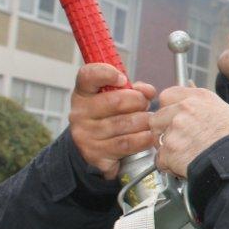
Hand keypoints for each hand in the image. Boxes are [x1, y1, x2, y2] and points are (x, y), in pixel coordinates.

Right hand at [68, 64, 155, 178]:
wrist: (93, 147)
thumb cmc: (109, 115)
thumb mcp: (116, 96)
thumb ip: (133, 89)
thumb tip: (148, 91)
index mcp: (83, 93)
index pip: (88, 76)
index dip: (107, 73)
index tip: (123, 78)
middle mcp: (79, 114)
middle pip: (117, 101)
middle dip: (139, 102)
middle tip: (145, 105)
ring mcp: (85, 135)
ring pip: (126, 124)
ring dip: (145, 122)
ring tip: (148, 121)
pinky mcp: (95, 154)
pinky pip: (128, 144)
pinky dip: (143, 139)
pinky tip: (147, 136)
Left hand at [150, 87, 228, 177]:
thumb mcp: (221, 109)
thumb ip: (199, 101)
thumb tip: (188, 89)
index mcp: (197, 98)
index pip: (166, 96)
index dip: (167, 110)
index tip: (171, 118)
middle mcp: (184, 110)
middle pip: (156, 118)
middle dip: (163, 131)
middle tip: (177, 140)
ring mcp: (175, 130)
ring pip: (158, 140)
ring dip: (168, 149)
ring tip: (186, 154)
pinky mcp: (169, 150)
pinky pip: (161, 159)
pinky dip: (170, 164)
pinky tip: (185, 164)